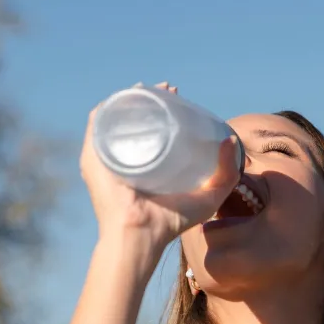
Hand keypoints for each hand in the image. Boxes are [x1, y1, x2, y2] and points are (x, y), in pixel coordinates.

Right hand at [79, 82, 240, 251]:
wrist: (140, 235)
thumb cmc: (172, 221)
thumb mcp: (209, 195)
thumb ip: (226, 172)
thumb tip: (231, 140)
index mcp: (148, 165)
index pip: (155, 128)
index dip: (166, 108)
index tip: (178, 95)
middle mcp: (126, 158)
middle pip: (134, 119)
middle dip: (148, 98)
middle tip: (167, 89)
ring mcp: (107, 157)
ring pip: (114, 118)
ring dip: (128, 98)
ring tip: (146, 88)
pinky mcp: (92, 158)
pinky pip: (96, 126)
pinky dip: (106, 108)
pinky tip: (120, 97)